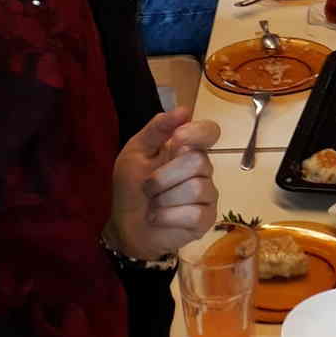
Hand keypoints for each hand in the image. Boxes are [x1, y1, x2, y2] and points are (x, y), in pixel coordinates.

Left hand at [107, 110, 219, 260]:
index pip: (210, 132)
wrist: (125, 226)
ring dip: (163, 198)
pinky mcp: (206, 218)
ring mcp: (207, 194)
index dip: (197, 133)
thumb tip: (185, 110)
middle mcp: (202, 169)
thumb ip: (157, 130)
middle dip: (164, 176)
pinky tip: (159, 218)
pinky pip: (195, 213)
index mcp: (186, 149)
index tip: (177, 139)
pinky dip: (168, 216)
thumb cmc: (130, 188)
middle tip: (148, 187)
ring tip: (153, 205)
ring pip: (196, 188)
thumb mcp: (135, 153)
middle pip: (198, 160)